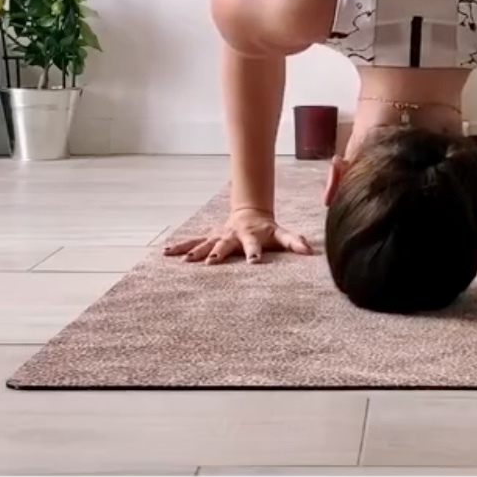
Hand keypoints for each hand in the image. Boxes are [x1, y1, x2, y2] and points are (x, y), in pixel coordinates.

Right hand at [164, 206, 312, 265]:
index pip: (254, 246)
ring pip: (204, 243)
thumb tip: (310, 252)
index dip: (254, 253)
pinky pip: (192, 242)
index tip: (253, 262)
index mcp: (251, 237)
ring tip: (183, 260)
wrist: (250, 213)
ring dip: (194, 251)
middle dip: (217, 253)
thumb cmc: (267, 230)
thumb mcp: (282, 234)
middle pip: (224, 245)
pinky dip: (179, 246)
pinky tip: (165, 253)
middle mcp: (232, 236)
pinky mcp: (209, 237)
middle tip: (208, 263)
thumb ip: (295, 242)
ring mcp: (219, 236)